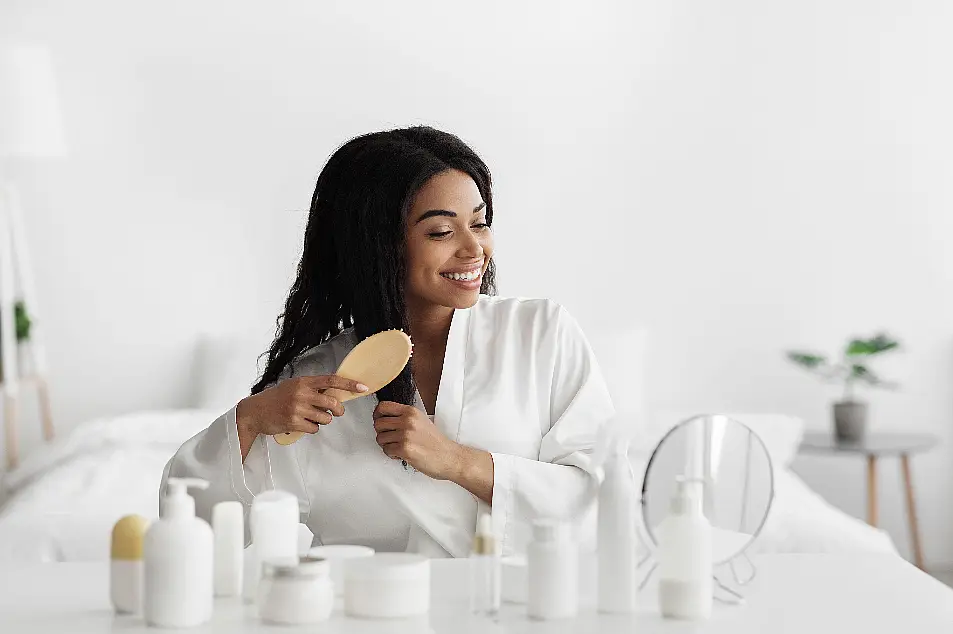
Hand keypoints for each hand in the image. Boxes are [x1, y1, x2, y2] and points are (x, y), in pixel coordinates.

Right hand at [237, 375, 368, 437]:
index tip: (363, 387)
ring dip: (322, 420)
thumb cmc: (276, 398)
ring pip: (325, 418)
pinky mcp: (294, 422)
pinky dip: (312, 428)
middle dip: (338, 410)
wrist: (255, 412)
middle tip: (336, 411)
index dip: (349, 384)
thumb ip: (312, 388)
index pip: (331, 380)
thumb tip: (336, 393)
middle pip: (333, 403)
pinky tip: (301, 424)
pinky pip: (315, 428)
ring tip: (309, 417)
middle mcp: (301, 393)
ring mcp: (297, 408)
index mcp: (303, 382)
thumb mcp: (294, 387)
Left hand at [372, 401, 461, 479]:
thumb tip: (385, 418)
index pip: (383, 406)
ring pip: (380, 438)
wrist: (449, 457)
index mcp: (411, 412)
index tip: (380, 421)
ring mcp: (406, 434)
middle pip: (378, 423)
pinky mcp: (405, 449)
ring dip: (387, 445)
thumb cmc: (436, 442)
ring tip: (398, 447)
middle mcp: (407, 421)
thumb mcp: (421, 421)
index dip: (377, 415)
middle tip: (390, 438)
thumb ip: (405, 417)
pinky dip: (392, 454)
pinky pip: (386, 450)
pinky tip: (401, 454)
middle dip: (381, 433)